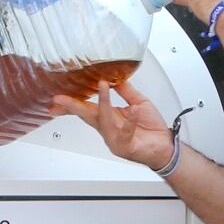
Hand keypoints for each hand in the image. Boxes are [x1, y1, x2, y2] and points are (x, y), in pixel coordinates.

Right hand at [51, 80, 175, 169]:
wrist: (165, 147)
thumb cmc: (151, 129)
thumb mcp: (138, 102)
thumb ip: (126, 90)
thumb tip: (115, 77)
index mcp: (108, 118)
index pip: (86, 108)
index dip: (71, 103)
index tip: (57, 98)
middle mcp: (108, 129)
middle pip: (87, 116)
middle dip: (73, 106)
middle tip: (60, 99)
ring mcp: (115, 139)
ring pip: (104, 121)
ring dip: (103, 103)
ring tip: (103, 86)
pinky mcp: (126, 146)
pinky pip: (125, 132)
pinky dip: (129, 120)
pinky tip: (132, 110)